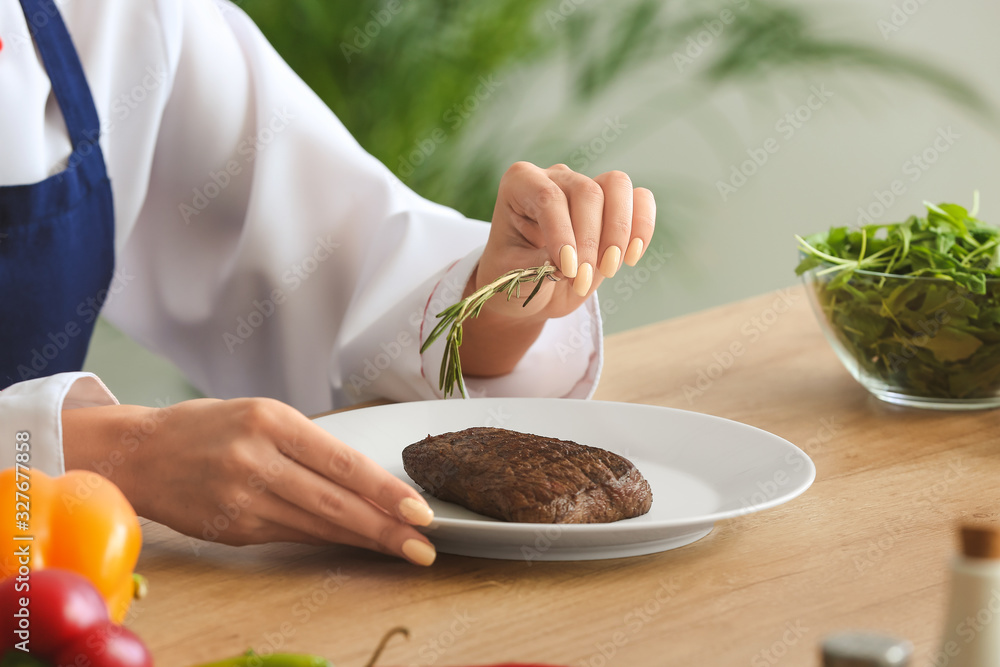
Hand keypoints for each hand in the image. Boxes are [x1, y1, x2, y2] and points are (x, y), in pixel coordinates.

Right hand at [62, 398, 437, 565]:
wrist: (137, 454)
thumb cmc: (205, 427)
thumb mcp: (259, 415)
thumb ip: (307, 446)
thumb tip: (364, 480)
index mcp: (271, 421)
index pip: (343, 462)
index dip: (385, 490)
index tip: (419, 510)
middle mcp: (257, 460)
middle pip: (336, 502)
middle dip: (386, 527)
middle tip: (424, 545)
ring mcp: (243, 499)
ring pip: (318, 525)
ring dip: (364, 541)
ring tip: (403, 551)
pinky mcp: (234, 529)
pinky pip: (293, 537)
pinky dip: (329, 541)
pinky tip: (356, 545)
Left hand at [459, 162, 655, 375]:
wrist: (530, 289)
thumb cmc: (513, 278)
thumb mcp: (513, 276)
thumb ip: (540, 264)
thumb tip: (574, 261)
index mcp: (520, 185)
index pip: (549, 197)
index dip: (563, 233)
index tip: (568, 269)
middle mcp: (554, 178)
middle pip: (587, 191)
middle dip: (590, 240)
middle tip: (581, 279)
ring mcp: (586, 186)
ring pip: (617, 185)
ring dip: (619, 230)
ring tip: (608, 269)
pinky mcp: (614, 205)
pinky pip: (641, 200)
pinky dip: (642, 228)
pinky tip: (630, 257)